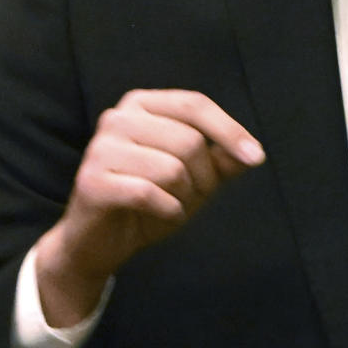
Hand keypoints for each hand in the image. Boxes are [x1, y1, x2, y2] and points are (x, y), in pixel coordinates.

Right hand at [35, 89, 264, 326]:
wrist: (97, 243)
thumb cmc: (149, 202)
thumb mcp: (194, 178)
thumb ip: (221, 160)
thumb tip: (252, 153)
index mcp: (142, 104)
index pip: (195, 104)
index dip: (229, 130)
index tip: (256, 158)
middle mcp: (118, 118)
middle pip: (188, 140)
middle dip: (204, 178)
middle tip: (192, 198)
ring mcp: (100, 148)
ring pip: (172, 168)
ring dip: (184, 197)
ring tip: (172, 206)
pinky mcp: (91, 181)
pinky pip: (149, 193)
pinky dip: (167, 211)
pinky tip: (160, 216)